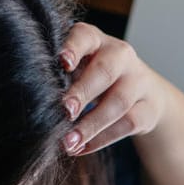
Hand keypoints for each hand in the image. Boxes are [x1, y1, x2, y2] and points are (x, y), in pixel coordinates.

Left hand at [57, 23, 168, 155]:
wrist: (143, 93)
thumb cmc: (96, 78)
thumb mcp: (80, 68)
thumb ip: (61, 77)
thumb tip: (35, 101)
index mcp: (96, 40)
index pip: (85, 37)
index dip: (73, 48)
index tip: (62, 63)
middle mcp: (120, 56)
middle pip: (105, 71)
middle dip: (83, 92)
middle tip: (65, 111)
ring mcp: (138, 81)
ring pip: (118, 102)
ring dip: (91, 124)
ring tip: (69, 142)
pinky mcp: (148, 108)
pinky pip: (127, 124)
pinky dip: (102, 139)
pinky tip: (82, 148)